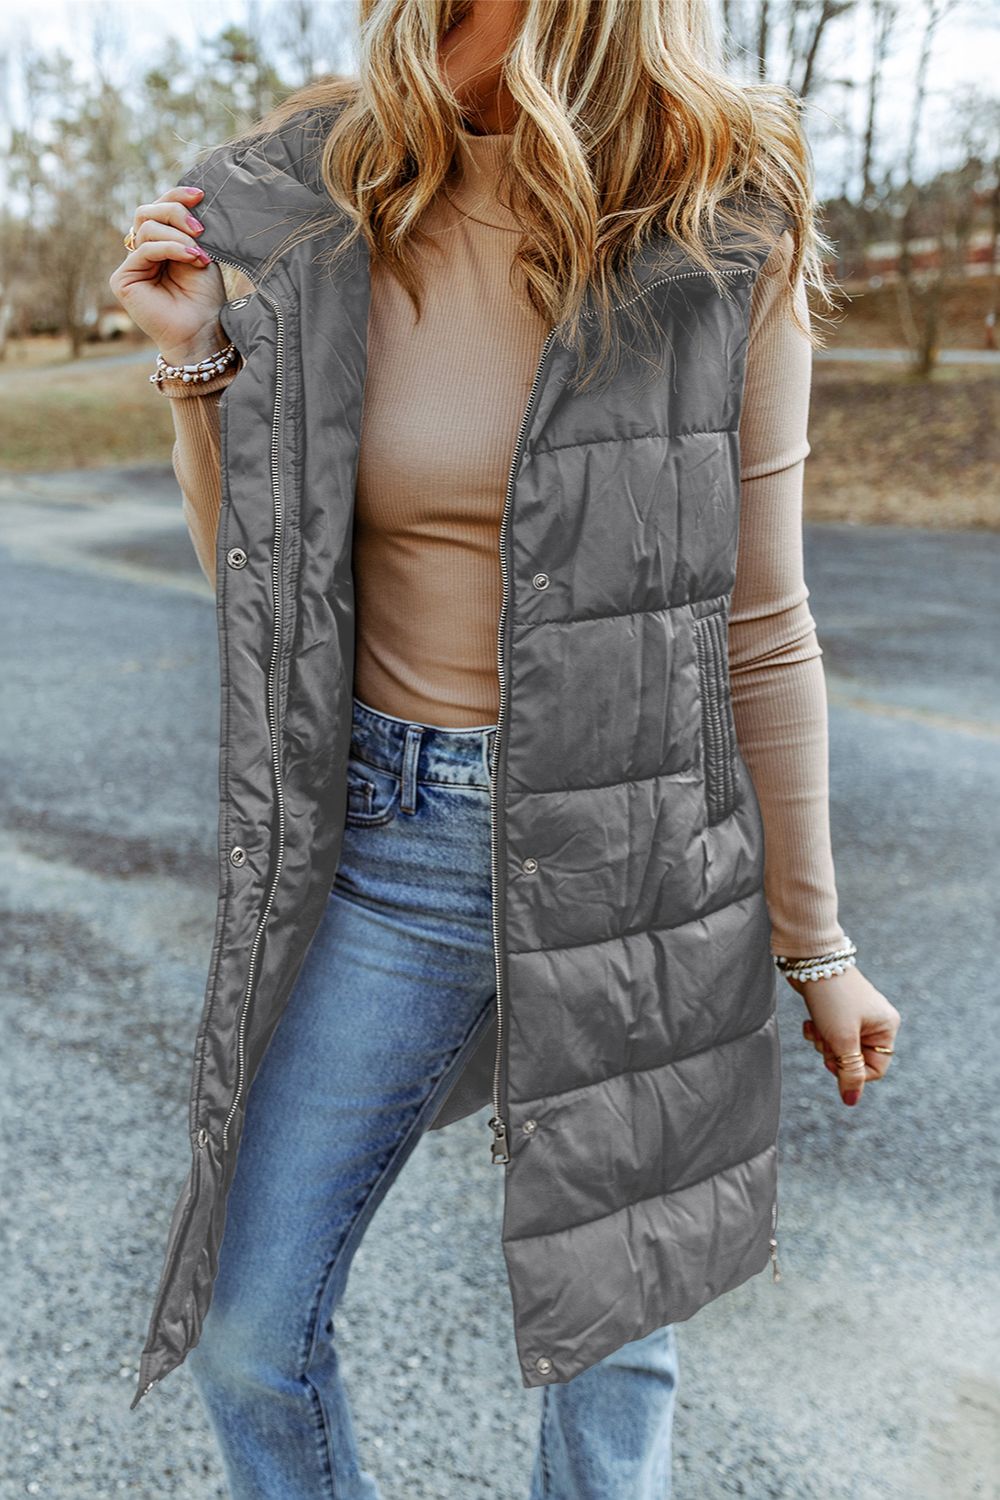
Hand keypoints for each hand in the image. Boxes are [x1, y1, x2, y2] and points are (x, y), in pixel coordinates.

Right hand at [108, 186, 226, 365]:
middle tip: (200, 229)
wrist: (203, 331)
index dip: (175, 196)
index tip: (200, 194)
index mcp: (159, 244)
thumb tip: (188, 199)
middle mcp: (142, 252)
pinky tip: (191, 257)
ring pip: (146, 228)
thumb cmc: (205, 297)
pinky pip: (145, 250)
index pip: (158, 208)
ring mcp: (131, 266)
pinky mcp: (123, 280)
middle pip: (148, 212)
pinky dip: (170, 249)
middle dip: (175, 213)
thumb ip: (187, 228)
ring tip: (198, 254)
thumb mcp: (200, 252)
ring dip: (178, 236)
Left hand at [782, 964, 900, 1107]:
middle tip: (825, 1040)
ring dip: (823, 1043)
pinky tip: (810, 1022)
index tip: (834, 1061)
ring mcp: (856, 1016)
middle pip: (854, 1059)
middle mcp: (875, 1022)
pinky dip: (818, 1032)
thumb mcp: (842, 1040)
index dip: (852, 1072)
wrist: (809, 961)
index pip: (875, 1069)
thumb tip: (851, 1101)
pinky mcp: (837, 1011)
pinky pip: (829, 1034)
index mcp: (886, 1027)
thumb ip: (849, 1072)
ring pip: (839, 1048)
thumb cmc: (832, 999)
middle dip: (834, 1054)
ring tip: (817, 1027)